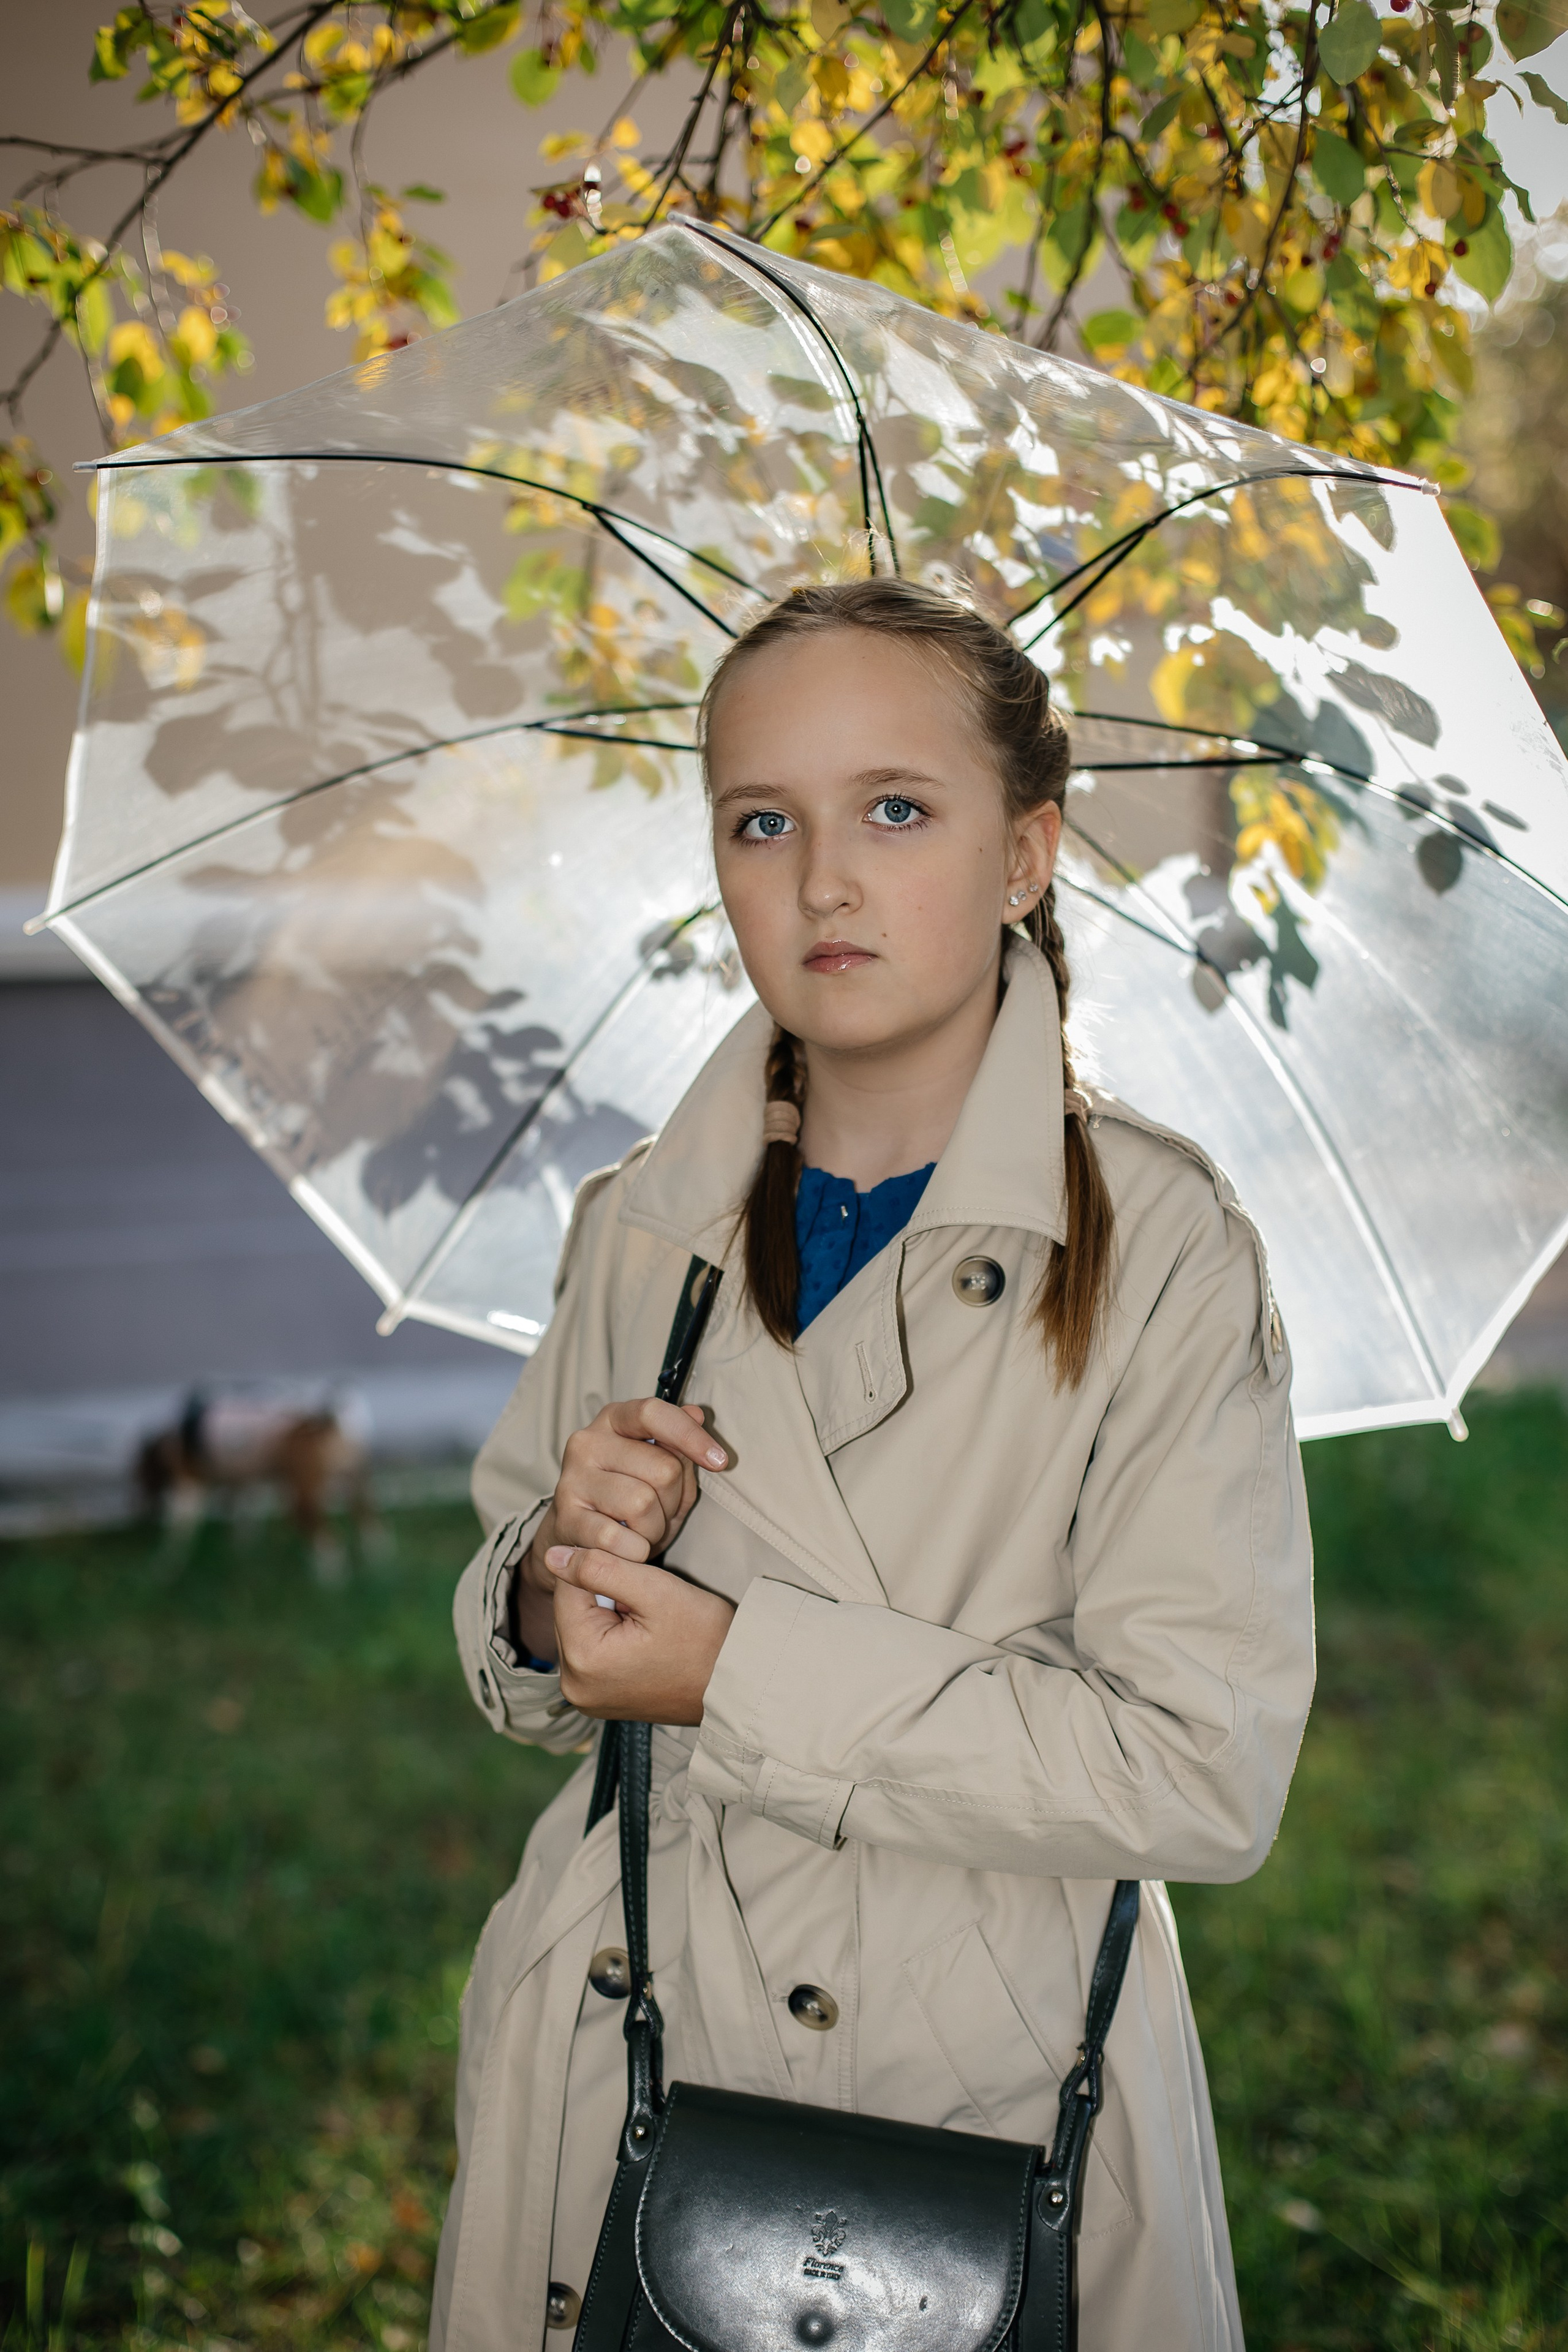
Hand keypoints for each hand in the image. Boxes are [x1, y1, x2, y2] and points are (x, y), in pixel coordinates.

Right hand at [511, 1397, 728, 1665]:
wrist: (579, 1537)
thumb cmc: (629, 1497)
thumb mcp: (661, 1469)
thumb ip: (680, 1444)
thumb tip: (698, 1413)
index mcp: (614, 1419)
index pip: (654, 1412)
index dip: (691, 1436)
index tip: (721, 1462)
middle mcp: (587, 1442)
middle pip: (662, 1467)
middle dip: (674, 1499)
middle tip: (662, 1512)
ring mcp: (572, 1479)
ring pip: (642, 1504)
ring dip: (655, 1528)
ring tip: (644, 1531)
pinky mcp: (565, 1518)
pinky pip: (618, 1538)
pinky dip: (636, 1551)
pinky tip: (629, 1549)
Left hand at [546, 1546, 736, 1724]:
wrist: (738, 1682)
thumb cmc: (705, 1638)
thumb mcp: (655, 1590)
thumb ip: (600, 1567)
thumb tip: (553, 1555)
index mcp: (581, 1660)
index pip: (567, 1587)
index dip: (601, 1567)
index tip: (637, 1573)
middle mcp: (574, 1686)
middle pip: (571, 1611)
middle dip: (604, 1594)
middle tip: (648, 1601)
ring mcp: (586, 1697)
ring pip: (582, 1628)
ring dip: (609, 1613)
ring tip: (649, 1621)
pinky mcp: (599, 1699)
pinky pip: (593, 1651)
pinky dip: (613, 1635)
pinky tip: (644, 1637)